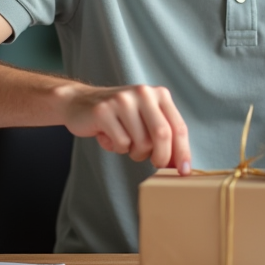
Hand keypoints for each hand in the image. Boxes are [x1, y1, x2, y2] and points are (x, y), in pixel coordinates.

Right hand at [60, 83, 191, 173]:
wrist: (80, 102)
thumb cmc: (119, 116)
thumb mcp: (145, 118)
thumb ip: (164, 136)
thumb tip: (180, 165)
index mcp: (159, 94)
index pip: (178, 127)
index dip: (183, 152)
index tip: (184, 172)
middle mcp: (143, 93)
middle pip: (162, 134)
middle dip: (162, 157)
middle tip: (155, 164)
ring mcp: (122, 100)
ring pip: (141, 143)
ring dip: (135, 153)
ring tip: (125, 141)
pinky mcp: (103, 111)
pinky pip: (121, 143)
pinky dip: (117, 148)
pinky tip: (108, 136)